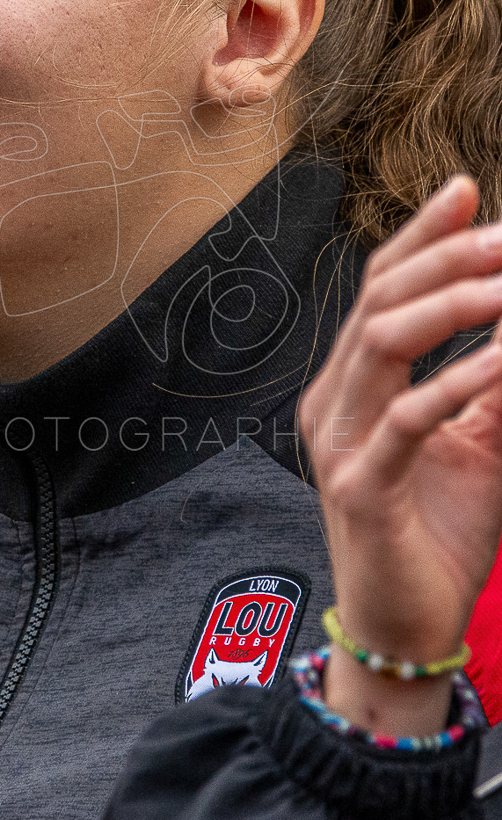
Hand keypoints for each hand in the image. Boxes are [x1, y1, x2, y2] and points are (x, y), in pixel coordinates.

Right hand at [298, 176, 501, 736]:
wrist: (408, 628)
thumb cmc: (443, 534)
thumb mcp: (480, 442)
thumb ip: (491, 383)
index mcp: (351, 386)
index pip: (378, 290)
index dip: (421, 237)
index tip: (467, 191)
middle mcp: (333, 402)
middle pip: (378, 302)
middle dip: (444, 257)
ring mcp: (339, 443)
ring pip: (382, 343)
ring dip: (452, 305)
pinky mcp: (362, 488)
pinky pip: (409, 418)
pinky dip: (460, 382)